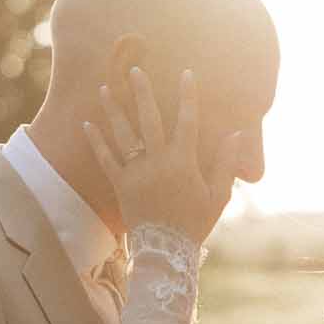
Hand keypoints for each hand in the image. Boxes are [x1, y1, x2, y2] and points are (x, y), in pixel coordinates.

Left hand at [83, 67, 231, 242]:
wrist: (166, 253)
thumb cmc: (195, 224)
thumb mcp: (217, 196)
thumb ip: (226, 164)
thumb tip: (236, 134)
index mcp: (184, 162)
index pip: (187, 121)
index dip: (188, 96)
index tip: (187, 73)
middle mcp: (158, 162)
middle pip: (149, 119)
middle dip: (142, 93)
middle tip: (135, 70)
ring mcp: (137, 173)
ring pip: (123, 135)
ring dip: (114, 110)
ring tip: (106, 88)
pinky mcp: (121, 186)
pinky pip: (105, 160)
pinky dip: (96, 141)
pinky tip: (87, 123)